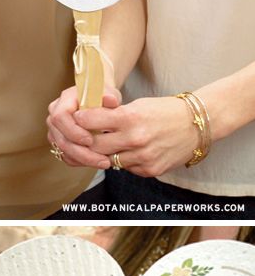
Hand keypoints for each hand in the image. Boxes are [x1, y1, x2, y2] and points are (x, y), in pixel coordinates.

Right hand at [46, 85, 120, 168]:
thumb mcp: (107, 92)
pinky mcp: (59, 142)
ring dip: (82, 159)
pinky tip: (95, 162)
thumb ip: (109, 96)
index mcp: (63, 101)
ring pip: (62, 150)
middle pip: (61, 138)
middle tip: (102, 160)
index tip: (90, 140)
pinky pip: (65, 155)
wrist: (96, 99)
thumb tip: (111, 100)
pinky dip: (80, 161)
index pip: (60, 117)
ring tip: (102, 163)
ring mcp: (55, 130)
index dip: (73, 131)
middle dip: (81, 152)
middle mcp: (54, 116)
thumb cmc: (101, 95)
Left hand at [74, 96, 197, 176]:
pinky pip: (126, 168)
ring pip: (109, 160)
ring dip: (106, 154)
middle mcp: (135, 139)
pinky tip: (129, 152)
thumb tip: (86, 122)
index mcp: (130, 117)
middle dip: (87, 142)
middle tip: (84, 137)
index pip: (91, 122)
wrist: (198, 125)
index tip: (77, 118)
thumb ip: (114, 116)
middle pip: (95, 146)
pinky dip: (124, 161)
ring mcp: (142, 157)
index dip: (81, 120)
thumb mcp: (138, 106)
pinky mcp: (150, 170)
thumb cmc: (165, 111)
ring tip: (107, 145)